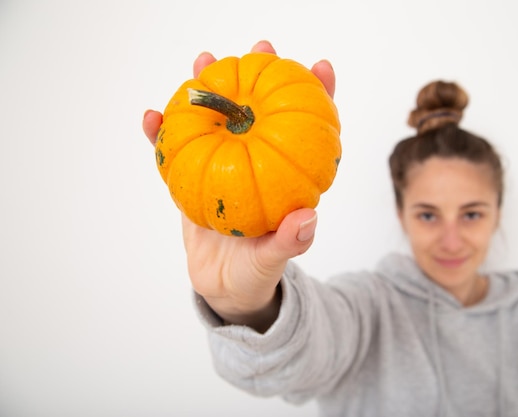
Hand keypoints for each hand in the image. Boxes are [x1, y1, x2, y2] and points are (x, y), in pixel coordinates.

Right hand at [142, 41, 335, 332]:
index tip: (321, 68)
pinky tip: (151, 118)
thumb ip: (288, 243)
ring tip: (203, 63)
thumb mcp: (273, 261)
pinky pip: (176, 154)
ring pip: (217, 124)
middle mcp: (255, 167)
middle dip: (259, 78)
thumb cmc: (257, 274)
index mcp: (283, 179)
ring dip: (209, 93)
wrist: (225, 289)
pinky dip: (163, 137)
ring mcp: (223, 170)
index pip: (304, 132)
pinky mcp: (194, 180)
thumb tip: (307, 218)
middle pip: (258, 114)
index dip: (316, 99)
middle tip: (260, 47)